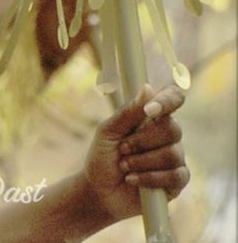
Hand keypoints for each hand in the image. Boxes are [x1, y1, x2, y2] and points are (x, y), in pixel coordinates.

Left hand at [80, 84, 188, 223]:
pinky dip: (149, 178)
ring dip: (141, 161)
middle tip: (122, 149)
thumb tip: (148, 88)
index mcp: (151, 117)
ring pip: (172, 154)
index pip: (173, 98)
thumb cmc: (103, 157)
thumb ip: (127, 113)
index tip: (149, 110)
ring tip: (124, 166)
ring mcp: (175, 158)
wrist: (100, 191)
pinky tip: (132, 179)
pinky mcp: (178, 181)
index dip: (167, 100)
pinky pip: (175, 176)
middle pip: (173, 128)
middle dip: (141, 141)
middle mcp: (167, 135)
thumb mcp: (108, 132)